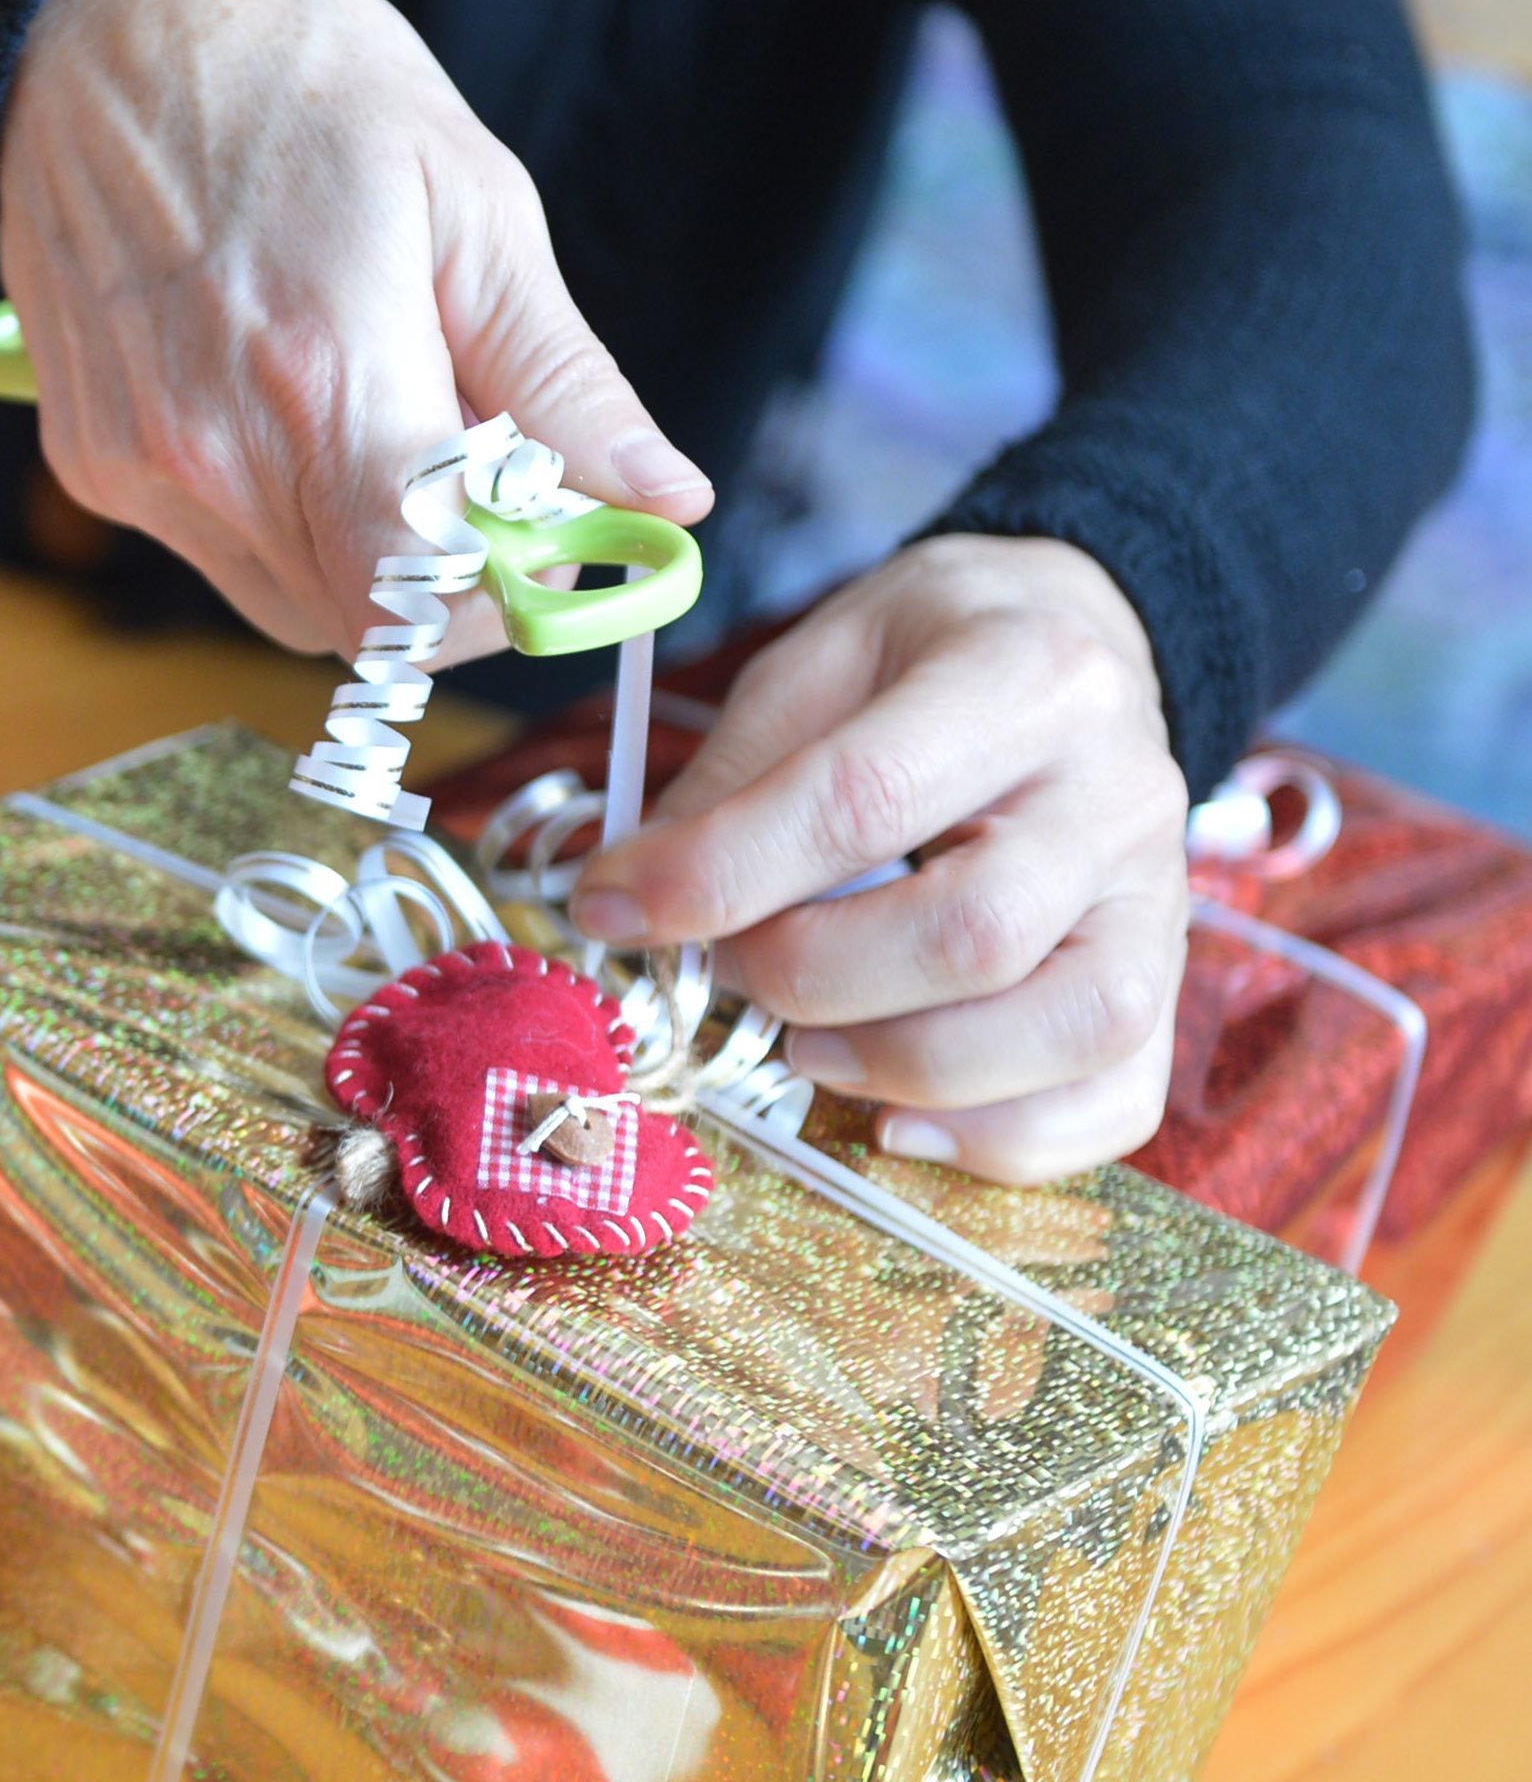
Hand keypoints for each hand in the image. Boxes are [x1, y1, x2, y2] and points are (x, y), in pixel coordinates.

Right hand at [0, 0, 710, 656]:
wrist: (100, 33)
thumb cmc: (300, 88)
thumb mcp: (473, 201)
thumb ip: (563, 377)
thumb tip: (662, 498)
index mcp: (328, 376)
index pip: (427, 596)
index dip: (502, 597)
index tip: (545, 533)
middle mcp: (216, 449)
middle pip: (367, 621)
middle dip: (444, 574)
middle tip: (471, 465)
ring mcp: (141, 468)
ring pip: (292, 605)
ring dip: (360, 552)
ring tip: (373, 417)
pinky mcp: (93, 469)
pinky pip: (218, 554)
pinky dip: (279, 514)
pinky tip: (281, 401)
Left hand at [571, 536, 1189, 1184]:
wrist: (1075, 641)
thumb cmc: (925, 657)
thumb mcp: (818, 661)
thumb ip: (733, 779)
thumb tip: (631, 904)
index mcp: (1026, 675)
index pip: (864, 799)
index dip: (721, 874)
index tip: (613, 909)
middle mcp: (1120, 789)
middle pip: (973, 934)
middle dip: (811, 978)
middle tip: (730, 972)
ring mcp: (1163, 896)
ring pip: (1068, 1028)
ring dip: (906, 1069)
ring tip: (807, 1048)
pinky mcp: (1168, 978)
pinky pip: (1117, 1097)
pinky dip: (1004, 1140)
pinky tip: (899, 1120)